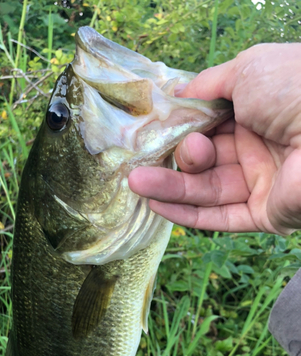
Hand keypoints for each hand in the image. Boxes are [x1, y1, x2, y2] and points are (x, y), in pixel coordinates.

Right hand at [128, 43, 300, 234]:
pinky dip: (187, 214)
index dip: (179, 131)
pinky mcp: (263, 215)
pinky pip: (220, 218)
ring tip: (137, 182)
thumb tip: (178, 94)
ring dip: (169, 187)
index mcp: (255, 113)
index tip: (152, 131)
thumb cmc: (293, 90)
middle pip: (202, 160)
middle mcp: (255, 149)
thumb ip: (209, 84)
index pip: (207, 127)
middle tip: (152, 154)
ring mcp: (259, 184)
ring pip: (205, 190)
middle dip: (174, 158)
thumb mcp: (246, 70)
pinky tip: (157, 205)